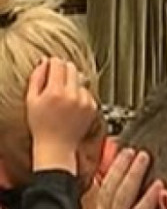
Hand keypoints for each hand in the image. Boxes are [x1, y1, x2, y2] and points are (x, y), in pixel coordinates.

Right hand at [27, 57, 97, 172]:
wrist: (57, 146)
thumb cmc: (41, 126)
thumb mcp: (31, 101)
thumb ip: (36, 78)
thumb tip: (44, 62)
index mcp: (56, 92)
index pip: (59, 64)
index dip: (53, 63)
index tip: (50, 66)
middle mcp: (73, 94)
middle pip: (72, 67)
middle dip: (63, 70)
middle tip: (56, 81)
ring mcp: (85, 100)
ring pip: (80, 79)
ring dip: (72, 84)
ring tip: (63, 99)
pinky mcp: (93, 106)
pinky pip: (87, 91)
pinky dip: (80, 95)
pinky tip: (72, 106)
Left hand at [95, 148, 161, 208]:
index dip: (147, 200)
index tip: (159, 183)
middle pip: (121, 197)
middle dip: (133, 175)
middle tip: (144, 156)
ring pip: (109, 189)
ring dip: (120, 169)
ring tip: (130, 151)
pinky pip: (102, 188)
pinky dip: (110, 172)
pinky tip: (117, 158)